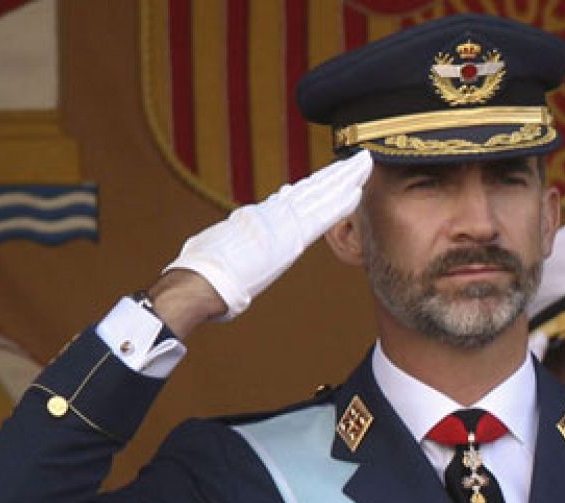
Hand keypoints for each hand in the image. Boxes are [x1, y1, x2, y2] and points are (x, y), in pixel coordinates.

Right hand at [163, 149, 372, 320]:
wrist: (201, 281)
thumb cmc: (202, 271)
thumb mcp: (222, 247)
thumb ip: (237, 239)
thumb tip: (236, 234)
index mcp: (258, 218)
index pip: (294, 198)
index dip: (315, 185)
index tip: (330, 175)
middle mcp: (273, 215)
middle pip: (312, 189)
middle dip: (336, 174)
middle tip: (358, 159)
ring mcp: (281, 224)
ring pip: (320, 195)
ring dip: (344, 179)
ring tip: (363, 164)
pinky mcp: (288, 238)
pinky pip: (321, 217)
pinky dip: (339, 204)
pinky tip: (357, 192)